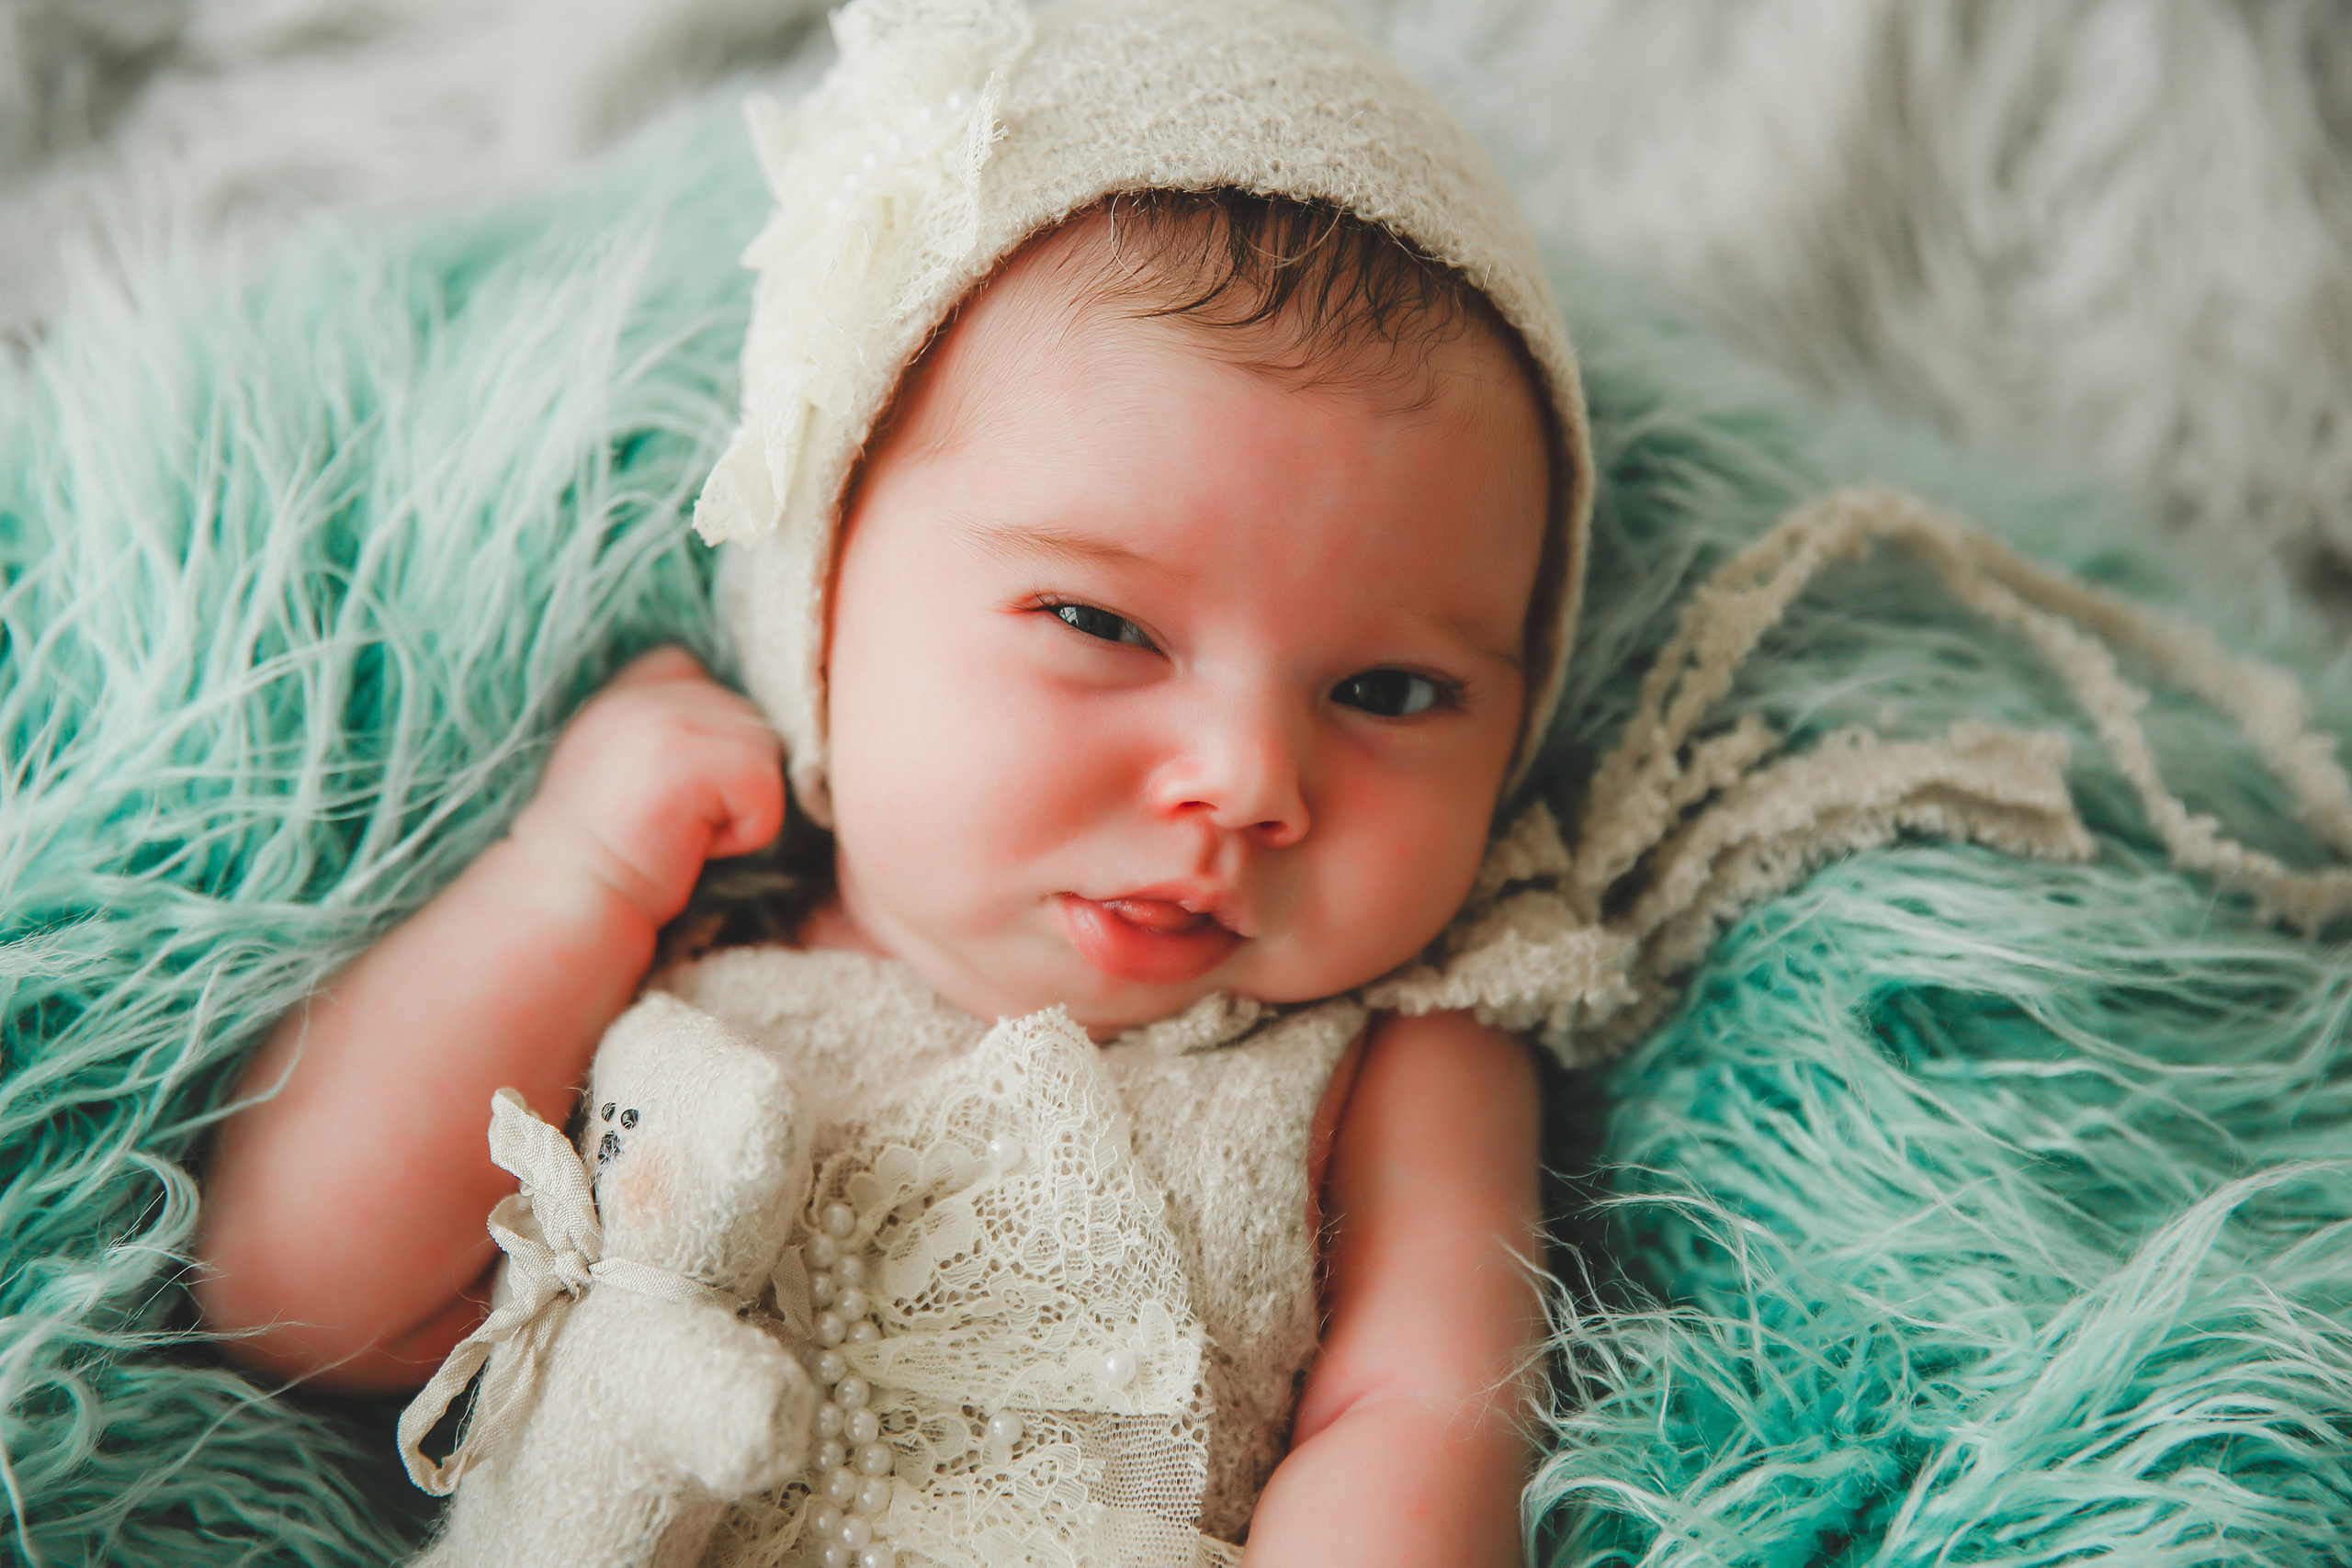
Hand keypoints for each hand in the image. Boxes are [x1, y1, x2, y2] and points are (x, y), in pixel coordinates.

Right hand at [510, 648, 785, 927]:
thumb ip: (672, 728)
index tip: (672, 787)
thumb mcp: (627, 766)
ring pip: (764, 751)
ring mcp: (665, 716)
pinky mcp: (688, 756)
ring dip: (738, 806)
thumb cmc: (607, 851)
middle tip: (674, 819)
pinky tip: (691, 844)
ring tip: (681, 831)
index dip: (708, 735)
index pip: (697, 675)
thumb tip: (745, 728)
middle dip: (728, 778)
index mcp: (626, 691)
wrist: (566, 899)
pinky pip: (764, 788)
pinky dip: (746, 831)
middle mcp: (644, 692)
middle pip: (747, 717)